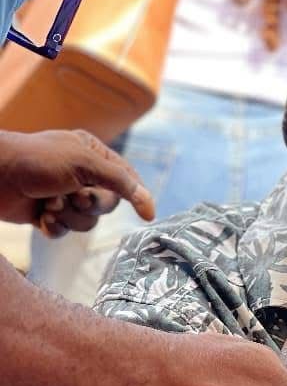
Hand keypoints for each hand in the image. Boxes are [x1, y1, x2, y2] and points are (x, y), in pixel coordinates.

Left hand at [0, 129, 153, 234]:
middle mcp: (81, 175)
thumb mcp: (85, 163)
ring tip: (49, 204)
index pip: (125, 177)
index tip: (148, 214)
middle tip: (74, 196)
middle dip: (89, 204)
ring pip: (86, 222)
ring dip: (69, 216)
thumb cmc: (38, 161)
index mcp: (92, 154)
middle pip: (106, 204)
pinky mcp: (47, 215)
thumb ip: (119, 181)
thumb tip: (149, 206)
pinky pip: (64, 231)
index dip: (135, 195)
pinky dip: (54, 226)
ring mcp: (64, 195)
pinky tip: (40, 216)